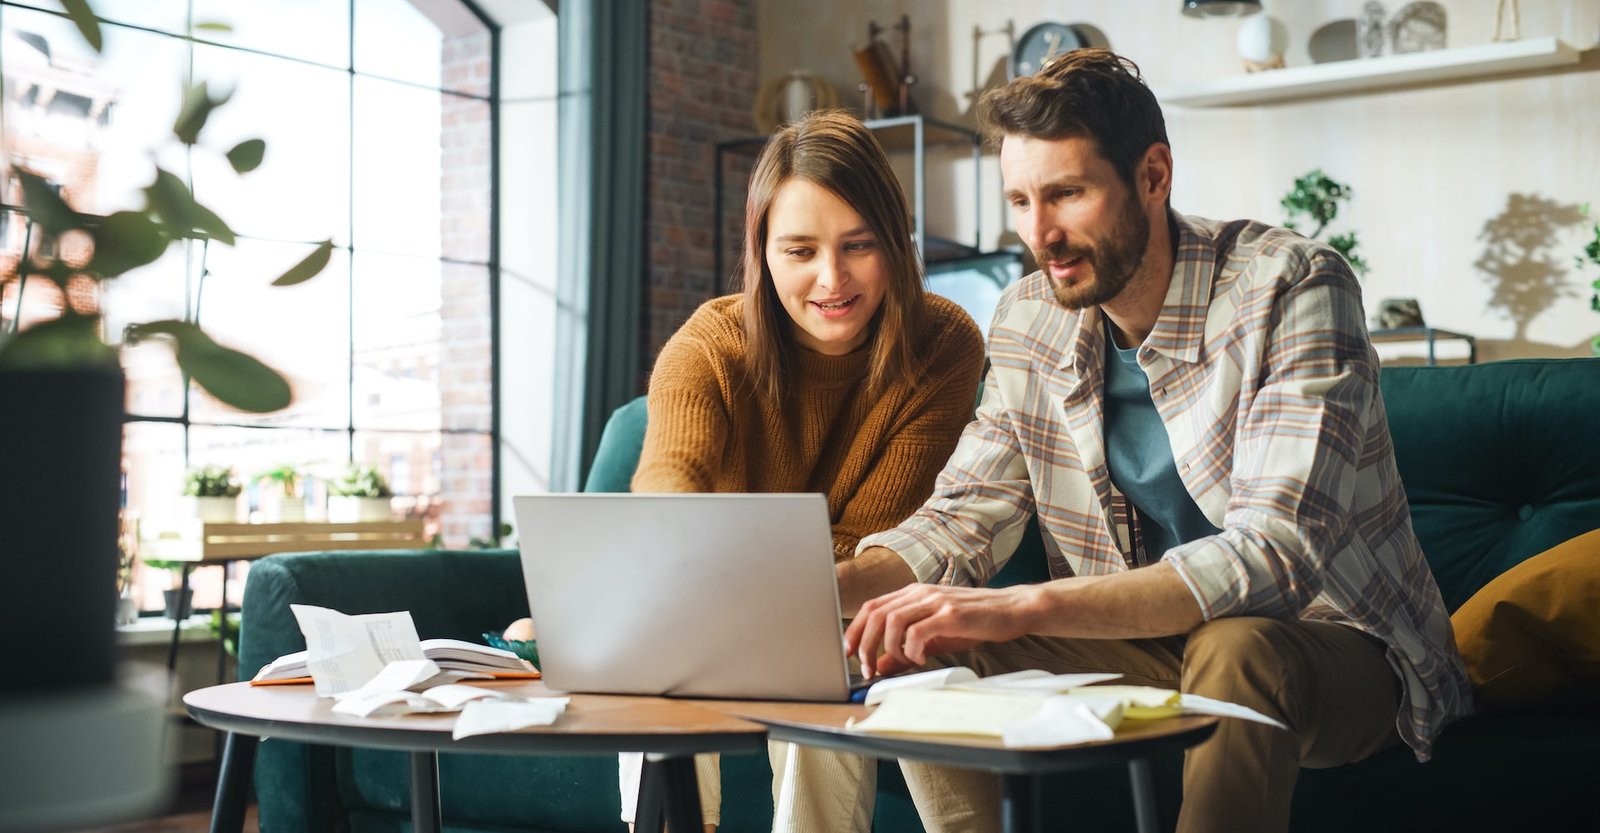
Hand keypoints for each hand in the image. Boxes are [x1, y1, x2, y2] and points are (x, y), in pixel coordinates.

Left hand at [844, 584, 1035, 678]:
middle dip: (865, 645)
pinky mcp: (950, 614)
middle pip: (876, 614)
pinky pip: (918, 631)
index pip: (872, 608)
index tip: (849, 653)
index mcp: (913, 594)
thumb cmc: (974, 620)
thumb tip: (880, 666)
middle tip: (868, 669)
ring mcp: (935, 601)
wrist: (1012, 609)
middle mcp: (920, 593)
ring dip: (888, 648)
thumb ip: (906, 650)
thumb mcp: (935, 636)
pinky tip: (922, 659)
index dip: (855, 631)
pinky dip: (912, 649)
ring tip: (899, 663)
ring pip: (892, 621)